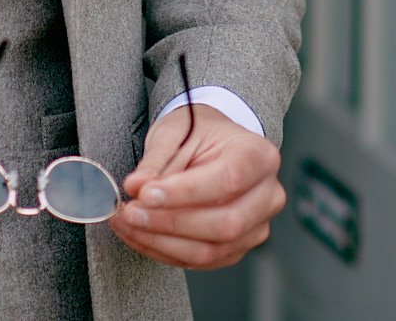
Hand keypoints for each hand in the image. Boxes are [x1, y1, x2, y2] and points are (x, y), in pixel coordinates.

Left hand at [110, 104, 284, 269]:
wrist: (212, 145)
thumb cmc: (198, 134)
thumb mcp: (174, 132)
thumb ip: (156, 161)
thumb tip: (136, 186)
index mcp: (259, 156)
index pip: (228, 179)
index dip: (185, 192)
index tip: (146, 193)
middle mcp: (267, 195)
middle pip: (225, 223)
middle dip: (170, 222)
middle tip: (131, 211)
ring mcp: (256, 226)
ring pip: (211, 250)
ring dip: (161, 242)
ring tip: (128, 224)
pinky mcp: (237, 248)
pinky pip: (201, 262)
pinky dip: (164, 251)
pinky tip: (140, 235)